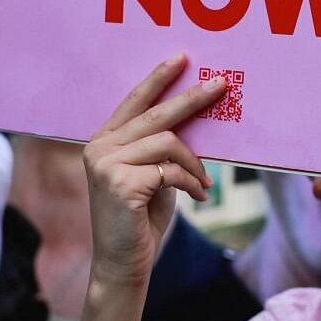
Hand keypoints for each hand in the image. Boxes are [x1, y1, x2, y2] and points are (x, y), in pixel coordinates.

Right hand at [82, 54, 223, 285]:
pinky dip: (191, 182)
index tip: (182, 58)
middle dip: (192, 98)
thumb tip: (194, 114)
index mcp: (104, 140)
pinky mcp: (119, 183)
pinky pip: (171, 170)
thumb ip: (161, 146)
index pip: (135, 101)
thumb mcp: (152, 174)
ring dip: (195, 164)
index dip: (159, 78)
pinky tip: (198, 197)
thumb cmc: (141, 217)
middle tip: (221, 84)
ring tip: (204, 183)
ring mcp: (105, 164)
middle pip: (156, 113)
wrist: (123, 262)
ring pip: (168, 142)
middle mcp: (99, 147)